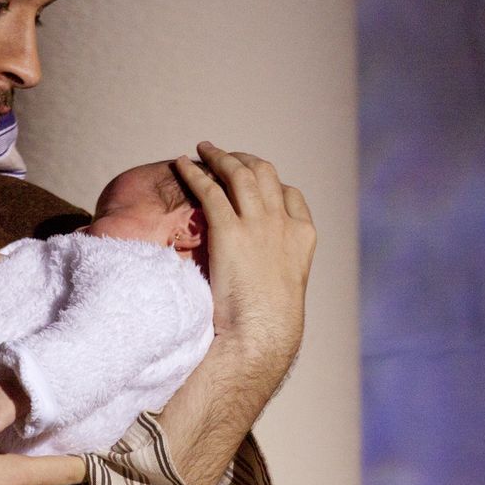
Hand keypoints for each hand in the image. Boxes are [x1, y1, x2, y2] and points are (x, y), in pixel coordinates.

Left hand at [174, 142, 315, 379]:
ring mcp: (259, 224)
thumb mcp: (283, 290)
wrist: (262, 335)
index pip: (291, 195)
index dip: (271, 182)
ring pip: (240, 174)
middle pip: (266, 174)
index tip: (255, 179)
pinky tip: (181, 164)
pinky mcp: (230, 230)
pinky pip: (210, 190)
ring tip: (203, 148)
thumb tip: (260, 275)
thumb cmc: (269, 326)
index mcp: (303, 237)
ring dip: (220, 157)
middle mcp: (284, 223)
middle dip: (244, 160)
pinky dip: (195, 173)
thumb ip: (275, 269)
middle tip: (225, 156)